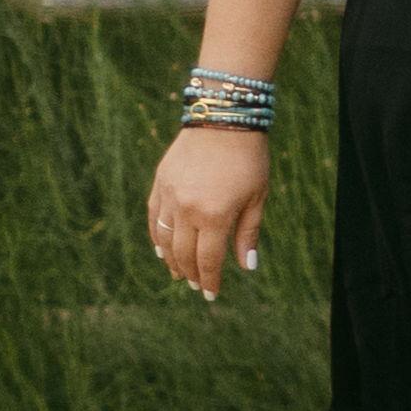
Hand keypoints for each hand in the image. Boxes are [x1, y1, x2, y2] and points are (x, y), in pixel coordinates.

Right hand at [147, 124, 271, 297]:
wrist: (223, 118)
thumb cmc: (248, 159)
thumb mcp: (257, 197)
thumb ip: (248, 233)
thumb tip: (246, 267)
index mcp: (215, 215)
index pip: (208, 259)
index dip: (209, 280)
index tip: (210, 293)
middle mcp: (188, 209)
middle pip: (183, 253)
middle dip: (190, 273)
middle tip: (195, 285)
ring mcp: (170, 195)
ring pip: (163, 238)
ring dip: (170, 259)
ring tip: (178, 272)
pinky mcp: (160, 182)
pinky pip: (153, 216)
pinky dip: (155, 235)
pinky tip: (160, 248)